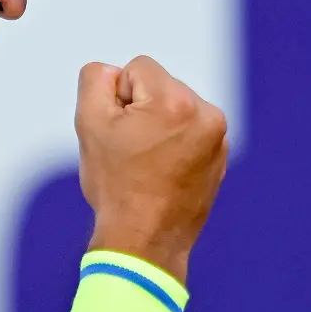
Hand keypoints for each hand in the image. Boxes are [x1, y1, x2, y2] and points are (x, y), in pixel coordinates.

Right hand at [75, 55, 228, 284]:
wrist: (144, 242)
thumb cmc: (116, 186)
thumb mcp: (89, 123)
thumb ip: (96, 79)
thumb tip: (115, 73)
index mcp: (176, 101)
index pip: (137, 69)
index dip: (118, 99)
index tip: (120, 134)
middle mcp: (206, 114)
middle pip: (159, 87)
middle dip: (141, 111)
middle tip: (131, 152)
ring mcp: (218, 138)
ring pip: (175, 109)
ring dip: (158, 126)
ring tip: (147, 164)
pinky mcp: (220, 157)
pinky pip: (189, 132)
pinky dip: (174, 145)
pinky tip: (161, 172)